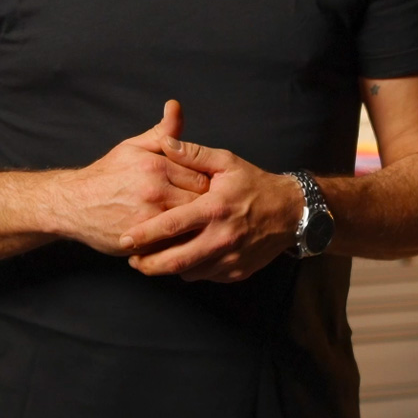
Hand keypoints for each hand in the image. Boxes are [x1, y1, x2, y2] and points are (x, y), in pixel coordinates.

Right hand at [52, 101, 212, 254]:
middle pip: (201, 202)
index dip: (207, 184)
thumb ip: (162, 131)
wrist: (73, 204)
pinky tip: (179, 238)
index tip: (207, 190)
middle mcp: (155, 191)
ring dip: (196, 225)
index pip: (202, 176)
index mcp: (156, 165)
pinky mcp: (143, 241)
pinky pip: (174, 243)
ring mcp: (149, 218)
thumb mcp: (133, 147)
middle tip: (206, 209)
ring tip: (196, 224)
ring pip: (191, 224)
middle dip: (205, 206)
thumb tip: (175, 106)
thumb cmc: (106, 175)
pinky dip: (180, 242)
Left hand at [119, 127, 302, 282]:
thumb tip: (165, 141)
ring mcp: (230, 259)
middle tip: (132, 261)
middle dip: (149, 264)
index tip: (124, 240)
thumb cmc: (255, 184)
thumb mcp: (226, 162)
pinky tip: (184, 259)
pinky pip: (205, 276)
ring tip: (152, 260)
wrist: (292, 212)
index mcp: (214, 209)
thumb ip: (193, 154)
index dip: (145, 235)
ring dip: (168, 268)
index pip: (171, 226)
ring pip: (189, 272)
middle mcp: (222, 238)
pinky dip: (191, 270)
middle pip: (176, 260)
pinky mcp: (237, 272)